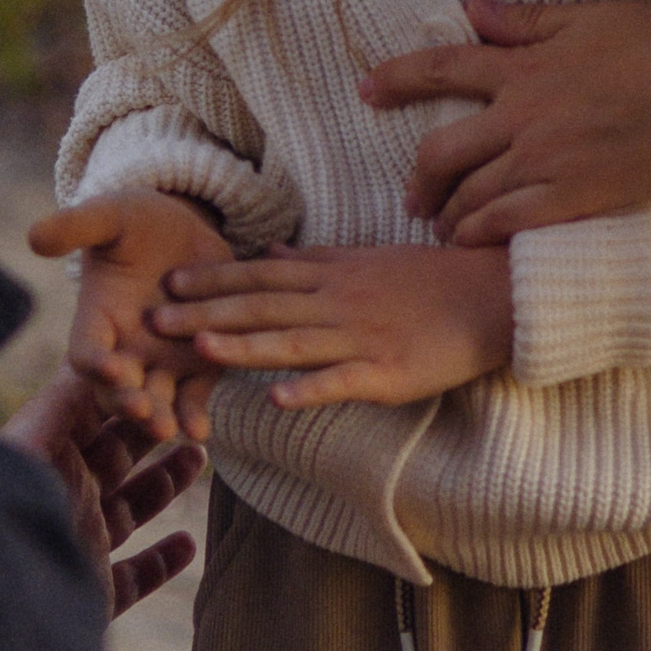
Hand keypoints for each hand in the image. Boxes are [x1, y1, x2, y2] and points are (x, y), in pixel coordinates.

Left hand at [0, 376, 205, 621]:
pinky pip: (132, 577)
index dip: (125, 392)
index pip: (86, 413)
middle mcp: (59, 500)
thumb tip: (80, 363)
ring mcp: (77, 548)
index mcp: (41, 461)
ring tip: (198, 456)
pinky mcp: (92, 595)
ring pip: (126, 510)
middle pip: (112, 456)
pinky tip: (187, 544)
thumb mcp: (25, 453)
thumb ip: (51, 409)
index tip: (162, 370)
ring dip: (163, 484)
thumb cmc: (2, 526)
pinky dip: (161, 562)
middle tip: (190, 407)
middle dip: (151, 429)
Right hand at [29, 187, 235, 443]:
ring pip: (156, 399)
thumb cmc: (136, 220)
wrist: (185, 228)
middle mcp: (124, 349)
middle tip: (142, 412)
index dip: (95, 361)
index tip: (110, 366)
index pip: (86, 349)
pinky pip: (193, 395)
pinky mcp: (198, 363)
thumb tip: (35, 236)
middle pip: (118, 388)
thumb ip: (76, 226)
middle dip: (128, 401)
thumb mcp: (110, 216)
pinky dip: (194, 414)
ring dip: (160, 416)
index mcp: (97, 318)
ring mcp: (161, 361)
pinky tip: (200, 432)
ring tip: (169, 430)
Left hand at [152, 242, 512, 410]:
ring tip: (202, 349)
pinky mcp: (388, 374)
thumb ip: (316, 258)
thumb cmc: (431, 278)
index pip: (263, 274)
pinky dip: (310, 389)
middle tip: (156, 319)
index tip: (169, 280)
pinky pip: (343, 382)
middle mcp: (340, 302)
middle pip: (265, 306)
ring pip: (295, 342)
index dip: (215, 278)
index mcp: (334, 274)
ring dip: (246, 345)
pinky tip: (275, 400)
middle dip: (208, 312)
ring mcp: (363, 338)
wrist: (494, 296)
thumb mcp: (368, 258)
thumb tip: (269, 250)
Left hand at [357, 0, 650, 242]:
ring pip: (472, 196)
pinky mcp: (575, 198)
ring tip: (442, 226)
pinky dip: (482, 234)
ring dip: (448, 214)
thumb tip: (472, 8)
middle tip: (413, 196)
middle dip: (420, 178)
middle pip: (444, 153)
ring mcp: (546, 162)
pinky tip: (473, 242)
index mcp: (523, 68)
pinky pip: (510, 223)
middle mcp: (522, 118)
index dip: (397, 79)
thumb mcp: (585, 17)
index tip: (367, 90)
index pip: (442, 70)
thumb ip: (523, 20)